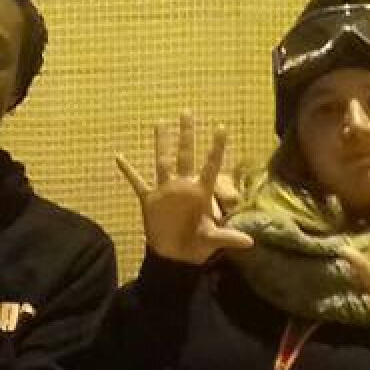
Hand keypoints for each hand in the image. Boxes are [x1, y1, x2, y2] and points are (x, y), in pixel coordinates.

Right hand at [115, 114, 254, 264]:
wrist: (175, 257)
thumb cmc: (197, 246)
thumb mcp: (212, 241)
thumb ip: (227, 238)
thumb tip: (249, 242)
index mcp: (200, 193)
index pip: (210, 166)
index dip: (216, 148)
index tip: (221, 127)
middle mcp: (183, 186)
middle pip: (185, 155)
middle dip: (186, 135)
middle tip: (187, 112)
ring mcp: (165, 191)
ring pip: (162, 162)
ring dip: (161, 143)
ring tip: (160, 123)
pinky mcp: (149, 200)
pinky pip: (137, 182)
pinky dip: (128, 171)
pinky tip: (119, 156)